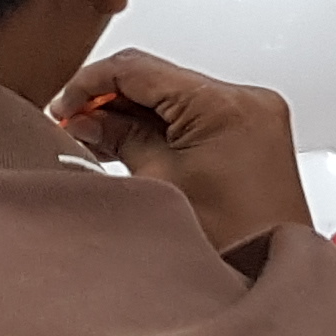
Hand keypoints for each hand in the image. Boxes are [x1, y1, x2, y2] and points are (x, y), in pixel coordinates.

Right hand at [54, 49, 313, 253]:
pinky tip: (135, 144)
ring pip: (175, 93)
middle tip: (75, 125)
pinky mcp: (255, 129)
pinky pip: (197, 111)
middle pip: (157, 77)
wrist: (272, 267)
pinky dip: (163, 124)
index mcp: (222, 105)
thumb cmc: (233, 241)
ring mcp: (254, 113)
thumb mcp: (157, 183)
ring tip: (101, 140)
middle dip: (110, 98)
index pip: (136, 67)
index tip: (64, 107)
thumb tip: (86, 120)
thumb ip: (117, 138)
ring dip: (136, 111)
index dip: (89, 84)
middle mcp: (246, 99)